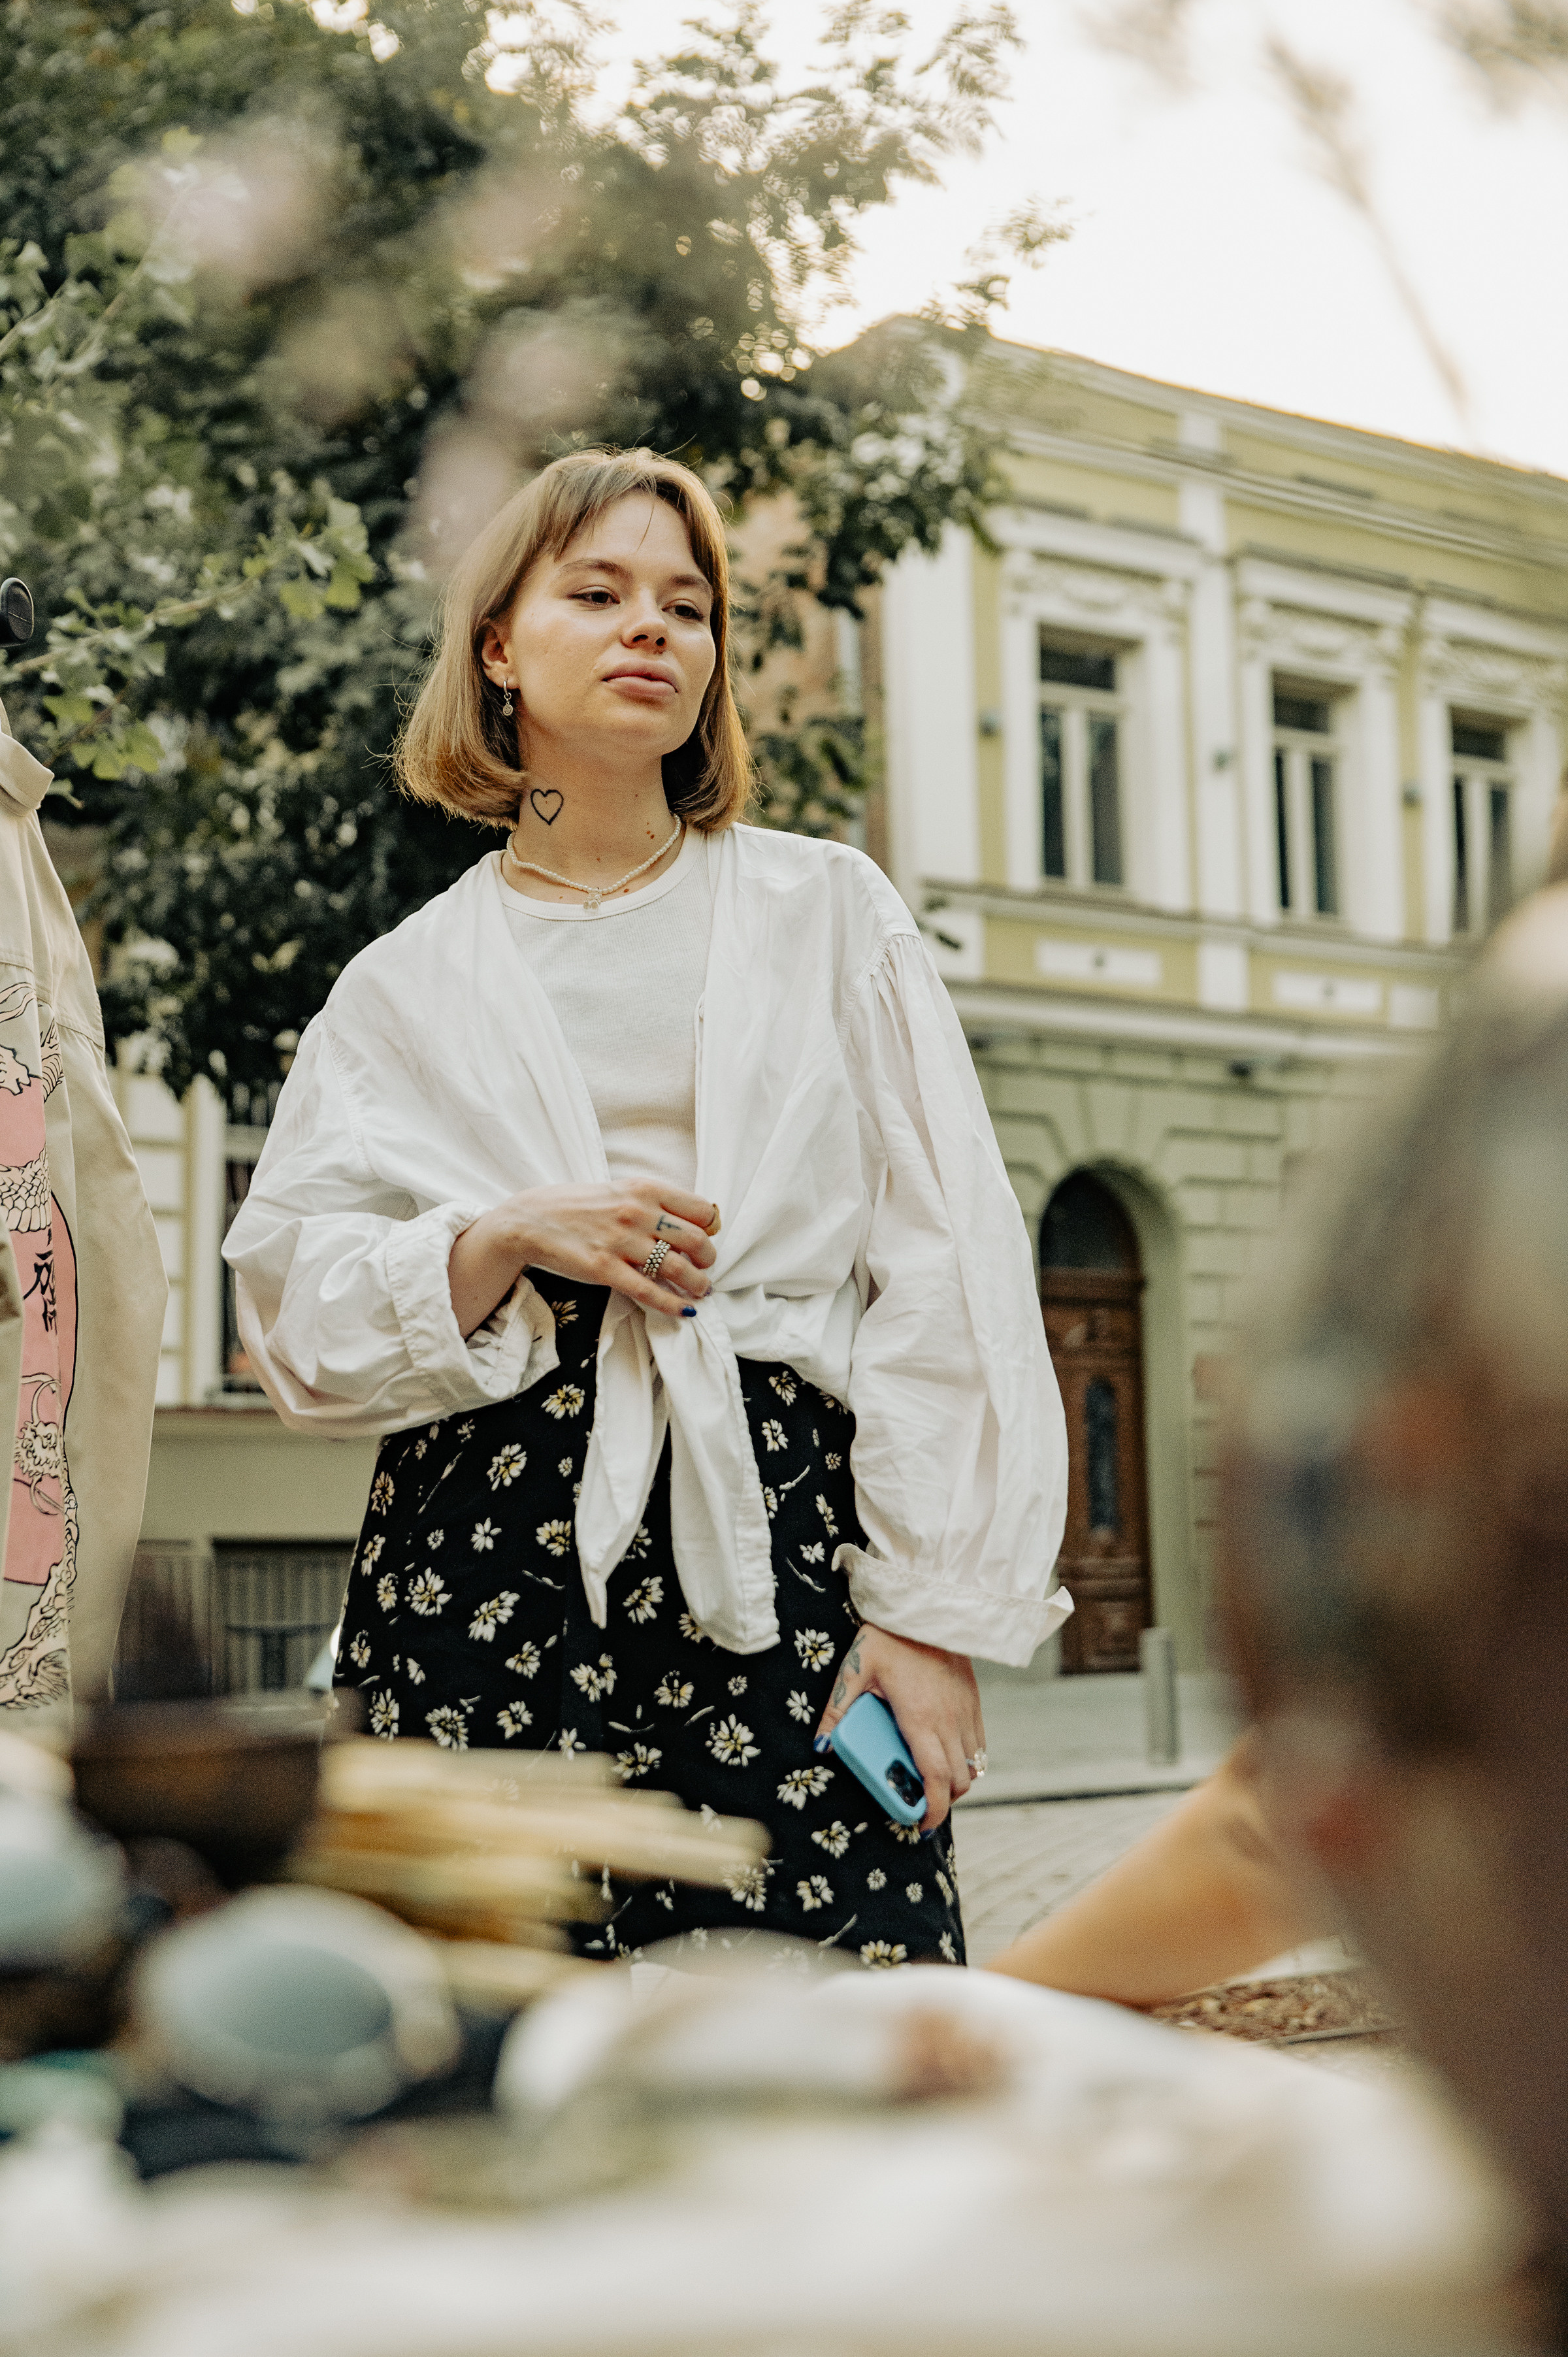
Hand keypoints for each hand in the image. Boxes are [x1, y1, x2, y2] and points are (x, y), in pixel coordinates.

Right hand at [450, 1180, 717, 1334]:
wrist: (531, 1220)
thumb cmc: (578, 1206)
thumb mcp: (620, 1191)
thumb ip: (653, 1204)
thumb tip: (692, 1226)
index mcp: (645, 1188)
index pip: (701, 1209)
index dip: (710, 1228)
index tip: (706, 1239)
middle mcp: (637, 1212)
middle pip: (697, 1240)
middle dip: (708, 1260)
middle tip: (704, 1269)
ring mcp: (621, 1241)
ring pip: (679, 1268)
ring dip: (698, 1284)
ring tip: (700, 1290)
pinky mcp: (604, 1269)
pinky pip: (650, 1292)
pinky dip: (673, 1304)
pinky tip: (684, 1310)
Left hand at [815, 1623, 984, 1833]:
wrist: (927, 1603)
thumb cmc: (889, 1636)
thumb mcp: (855, 1669)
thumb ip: (837, 1710)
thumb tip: (821, 1746)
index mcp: (921, 1718)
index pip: (935, 1778)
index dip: (932, 1809)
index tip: (921, 1824)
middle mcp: (949, 1720)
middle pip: (958, 1780)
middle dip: (942, 1802)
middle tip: (920, 1805)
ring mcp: (966, 1710)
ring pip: (973, 1765)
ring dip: (956, 1781)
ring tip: (932, 1781)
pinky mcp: (974, 1699)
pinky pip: (979, 1743)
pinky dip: (967, 1759)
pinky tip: (945, 1752)